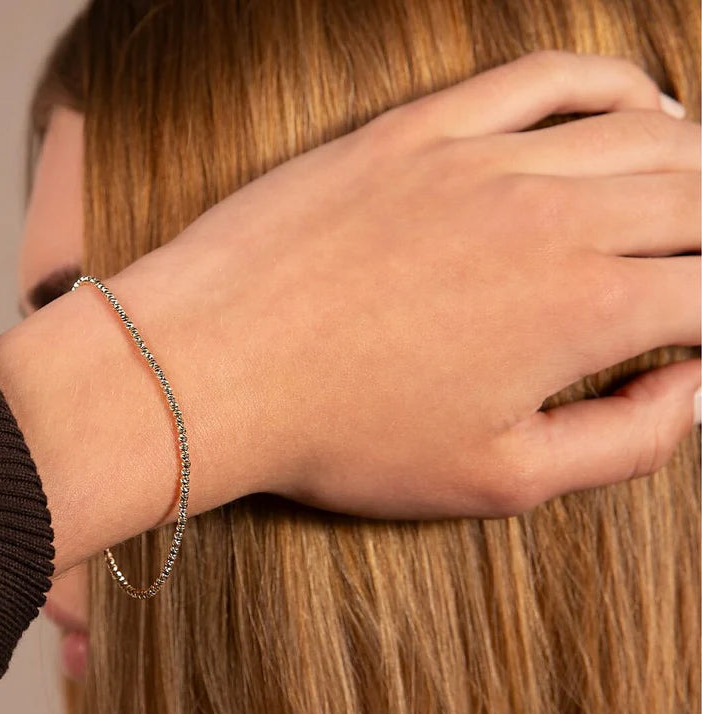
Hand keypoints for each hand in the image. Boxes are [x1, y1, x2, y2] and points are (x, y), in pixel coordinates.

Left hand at [117, 50, 699, 521]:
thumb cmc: (345, 437)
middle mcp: (553, 217)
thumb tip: (694, 389)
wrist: (214, 368)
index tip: (701, 340)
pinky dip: (613, 83)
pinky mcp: (421, 130)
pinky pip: (545, 78)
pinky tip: (638, 106)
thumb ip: (622, 441)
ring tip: (694, 197)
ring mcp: (485, 159)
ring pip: (645, 130)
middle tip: (700, 274)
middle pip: (696, 200)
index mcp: (584, 311)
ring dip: (693, 161)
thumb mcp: (497, 480)